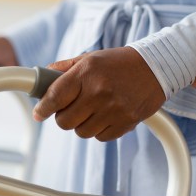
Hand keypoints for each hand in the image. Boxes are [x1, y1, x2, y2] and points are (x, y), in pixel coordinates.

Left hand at [33, 47, 164, 140]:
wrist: (156, 67)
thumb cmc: (120, 62)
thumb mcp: (91, 58)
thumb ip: (65, 68)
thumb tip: (43, 77)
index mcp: (86, 72)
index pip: (55, 96)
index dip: (43, 108)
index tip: (39, 113)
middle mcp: (98, 91)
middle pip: (65, 121)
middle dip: (64, 117)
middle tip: (71, 108)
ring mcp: (113, 109)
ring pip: (82, 132)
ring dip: (83, 124)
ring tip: (93, 110)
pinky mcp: (126, 122)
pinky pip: (101, 137)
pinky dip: (100, 129)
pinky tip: (107, 115)